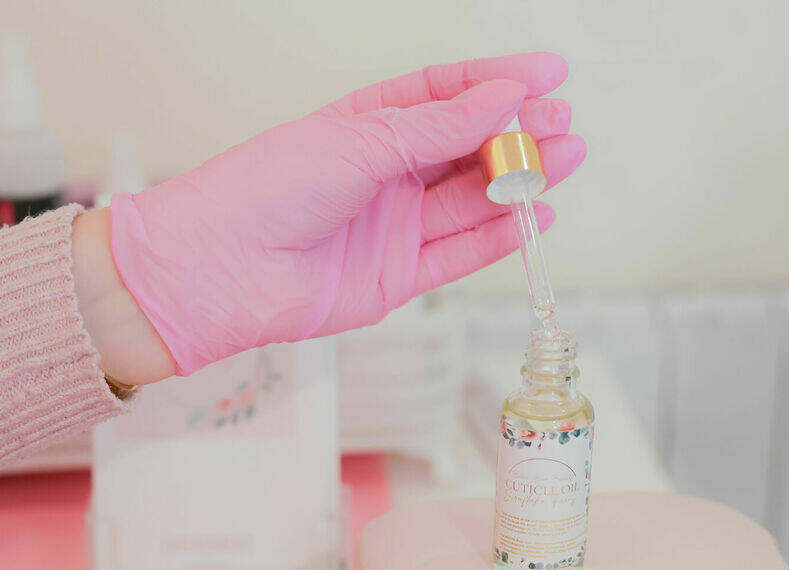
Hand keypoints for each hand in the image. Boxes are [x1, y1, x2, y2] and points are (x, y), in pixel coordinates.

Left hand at [106, 53, 584, 374]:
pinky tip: (537, 216)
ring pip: (471, 200)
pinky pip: (460, 256)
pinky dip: (500, 238)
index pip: (447, 93)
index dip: (499, 81)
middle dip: (519, 135)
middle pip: (468, 149)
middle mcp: (385, 174)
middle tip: (564, 122)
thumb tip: (504, 100)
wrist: (222, 268)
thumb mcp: (362, 141)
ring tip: (567, 159)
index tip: (549, 72)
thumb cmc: (266, 189)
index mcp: (368, 124)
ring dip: (521, 182)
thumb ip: (440, 128)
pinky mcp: (397, 278)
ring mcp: (393, 226)